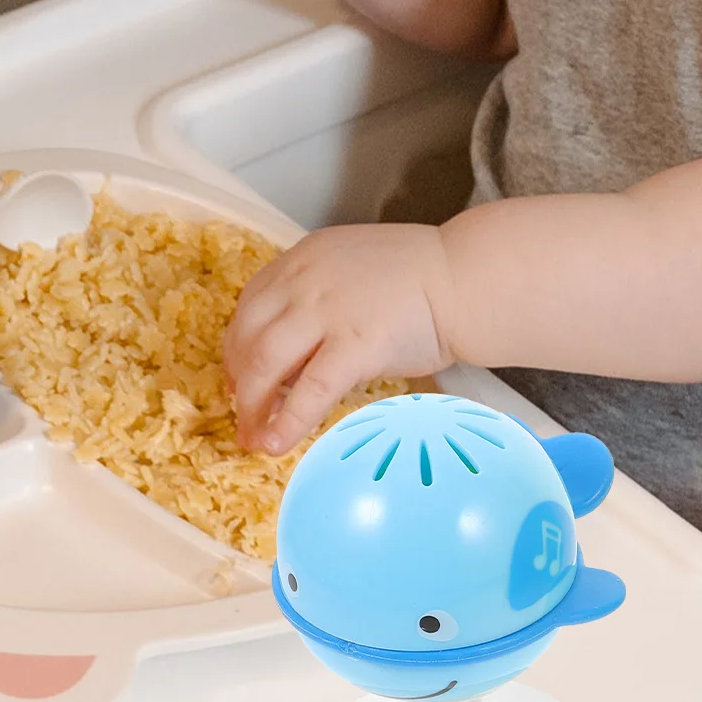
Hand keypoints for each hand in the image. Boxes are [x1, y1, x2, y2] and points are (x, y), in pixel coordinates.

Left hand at [224, 224, 456, 453]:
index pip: (250, 305)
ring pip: (264, 362)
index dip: (236, 346)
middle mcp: (304, 280)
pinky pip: (308, 390)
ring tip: (253, 434)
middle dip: (236, 380)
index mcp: (304, 258)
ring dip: (250, 405)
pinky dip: (286, 421)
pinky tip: (276, 443)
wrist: (466, 280)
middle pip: (246, 335)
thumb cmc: (422, 279)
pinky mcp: (354, 345)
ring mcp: (326, 311)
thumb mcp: (352, 270)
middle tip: (242, 412)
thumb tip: (293, 354)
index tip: (238, 374)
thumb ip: (317, 300)